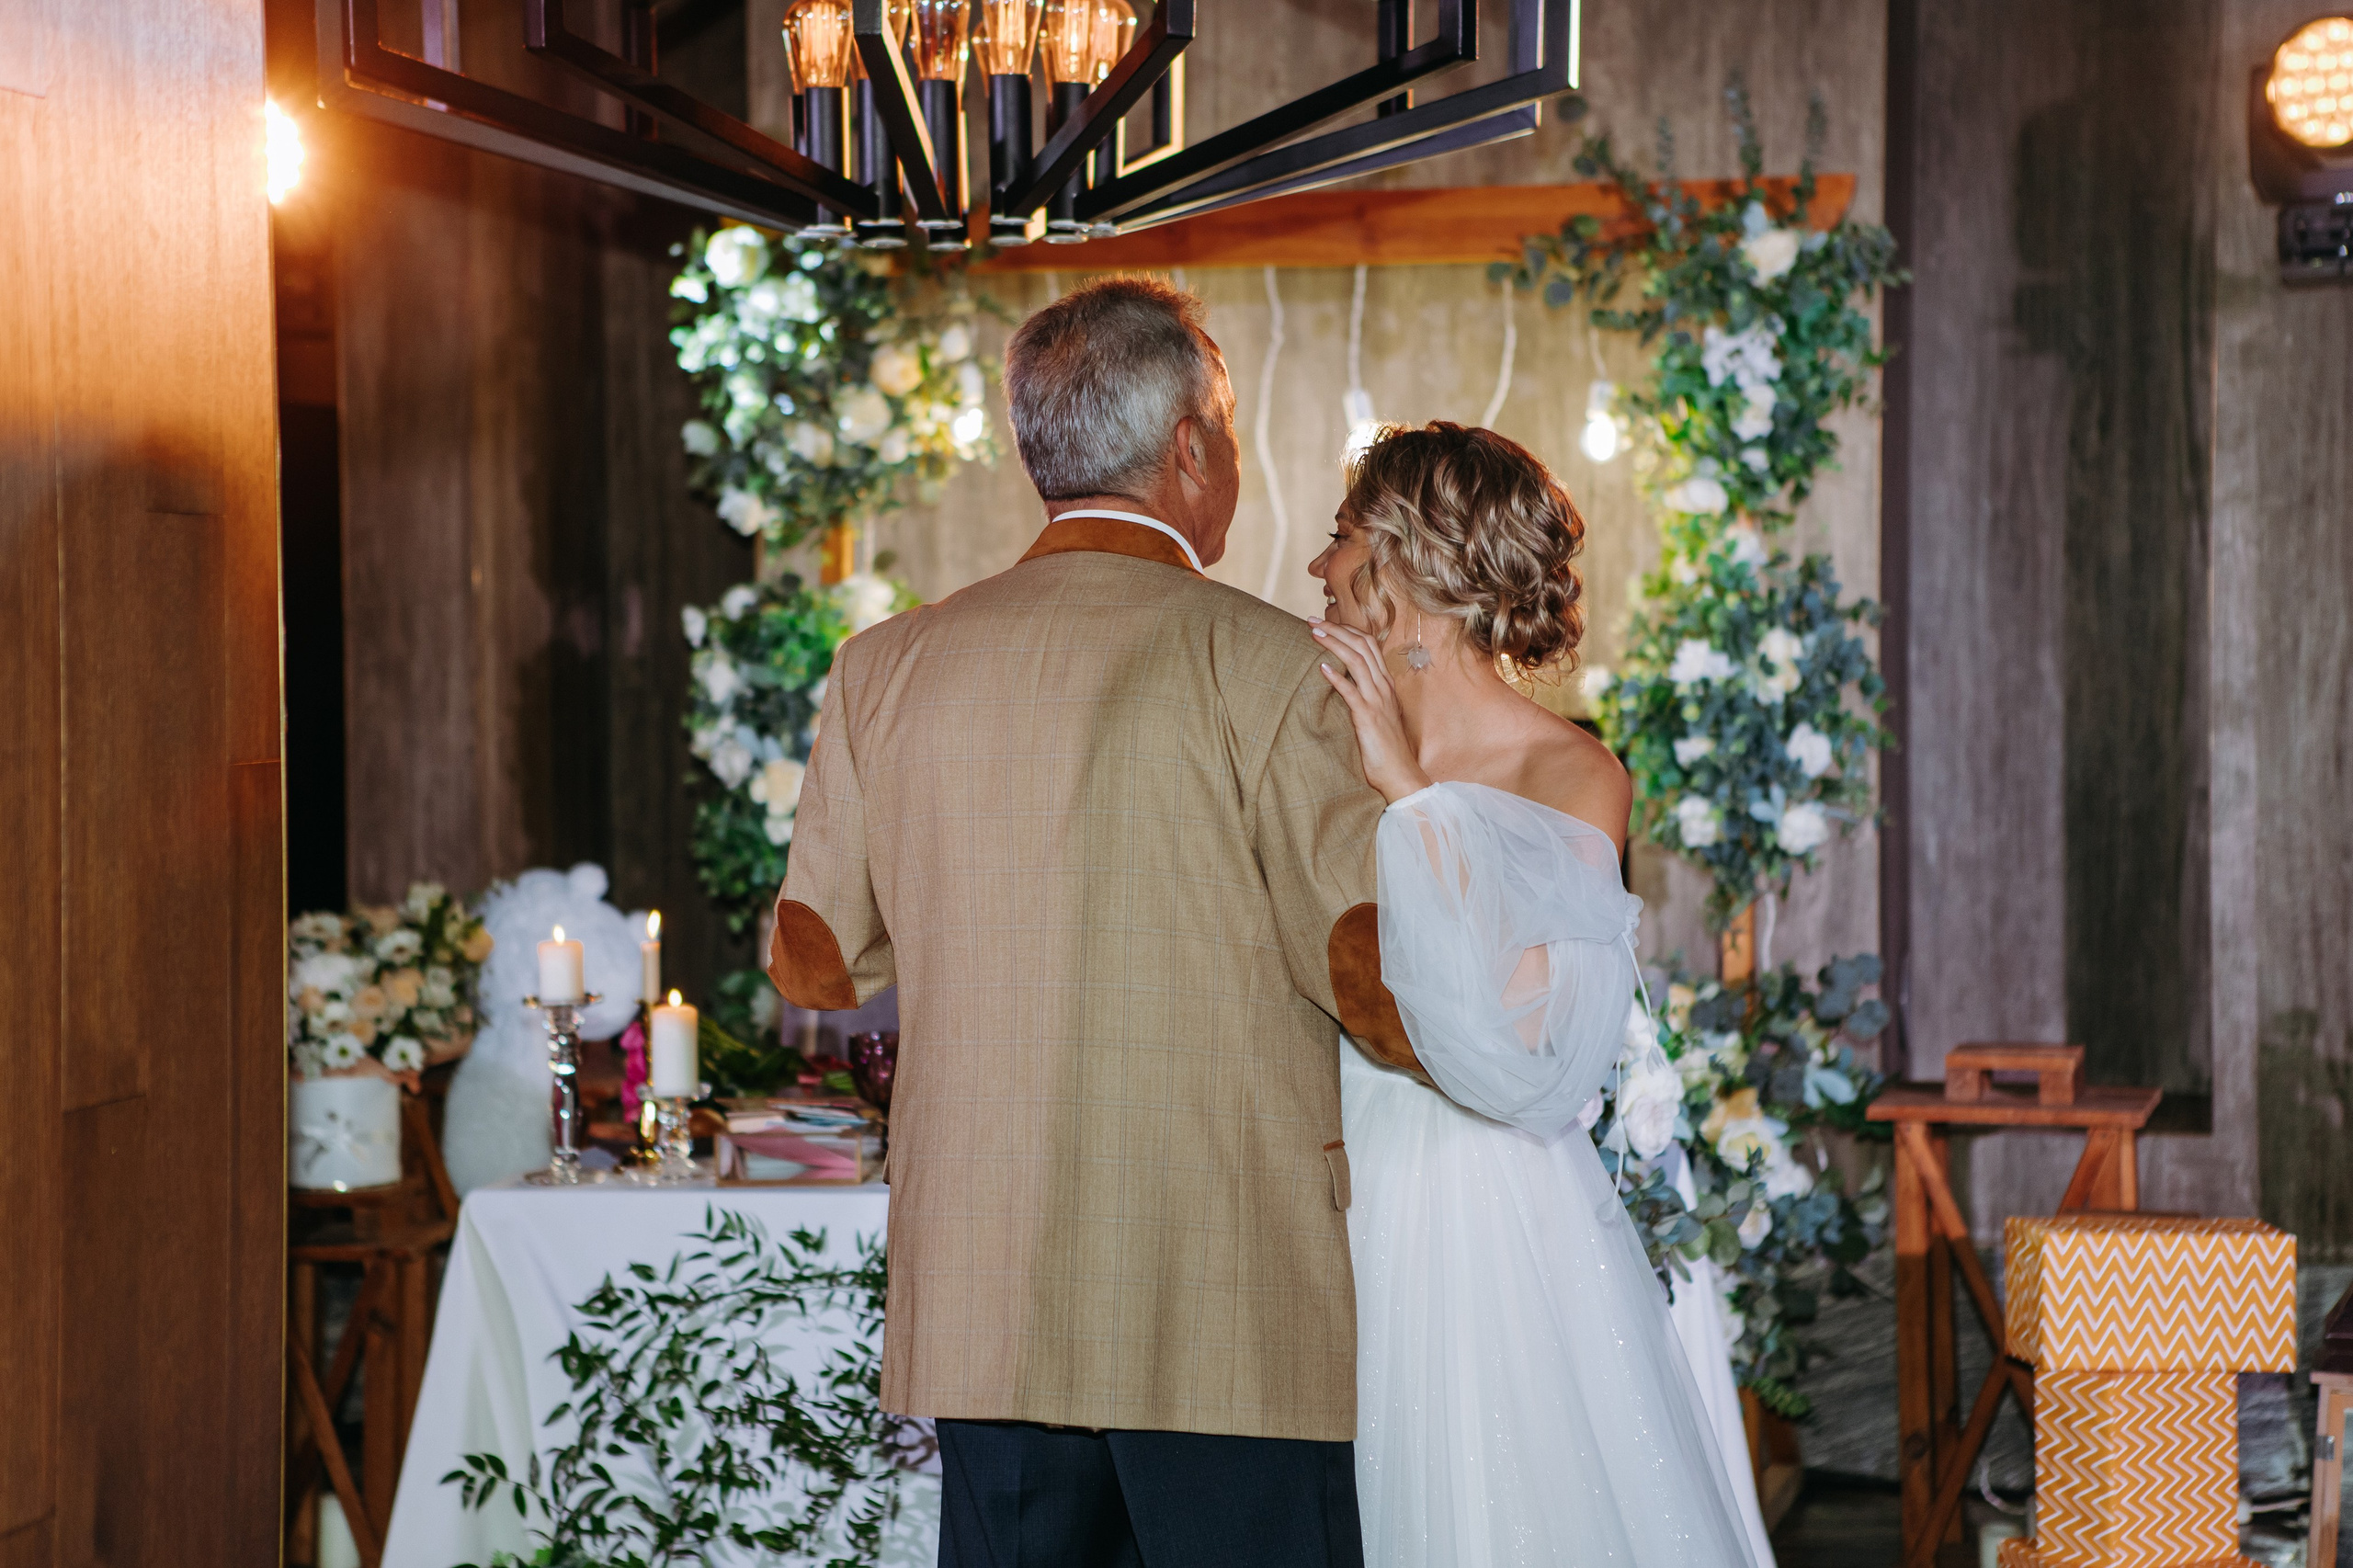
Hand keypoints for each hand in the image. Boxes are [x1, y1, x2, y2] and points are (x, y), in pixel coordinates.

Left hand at [1312, 619, 1432, 804]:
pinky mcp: (1368, 717)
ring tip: (1313, 633)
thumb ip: (1365, 695)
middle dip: (1336, 629)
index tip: (1325, 623)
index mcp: (1385, 684)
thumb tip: (1343, 682)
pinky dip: (1336, 677)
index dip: (1347, 630)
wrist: (1400, 774)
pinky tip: (1321, 668)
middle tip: (1312, 621)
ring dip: (1333, 644)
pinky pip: (1351, 692)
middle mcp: (1383, 687)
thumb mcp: (1377, 714)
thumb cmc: (1385, 748)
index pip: (1369, 645)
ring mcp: (1377, 700)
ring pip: (1356, 661)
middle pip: (1361, 646)